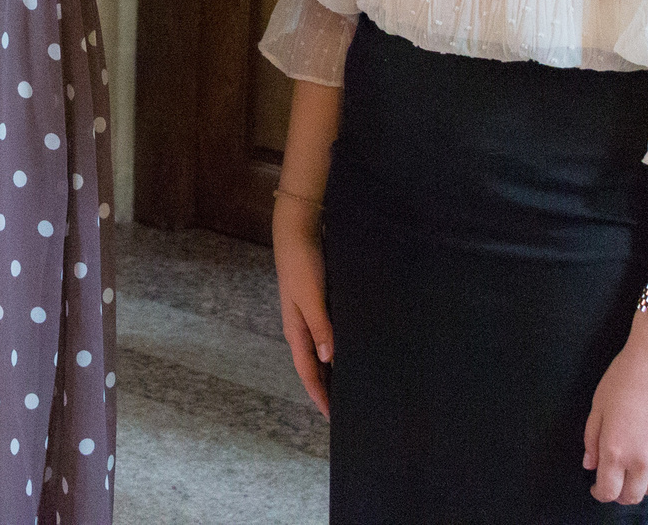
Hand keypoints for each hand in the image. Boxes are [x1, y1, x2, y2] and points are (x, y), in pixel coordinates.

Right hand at [272, 193, 332, 417]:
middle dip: (327, 388)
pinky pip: (329, 334)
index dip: (320, 395)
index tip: (334, 417)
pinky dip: (338, 348)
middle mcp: (301, 327)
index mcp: (295, 330)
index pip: (308, 372)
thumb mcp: (311, 297)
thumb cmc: (302, 264)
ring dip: (333, 369)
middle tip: (348, 407)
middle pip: (314, 366)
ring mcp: (310, 315)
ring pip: (322, 351)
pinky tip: (353, 350)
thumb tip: (330, 359)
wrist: (297, 230)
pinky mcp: (319, 303)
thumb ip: (321, 327)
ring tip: (353, 384)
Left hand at [584, 321, 647, 505]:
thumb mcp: (598, 404)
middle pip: (632, 496)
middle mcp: (643, 459)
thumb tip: (590, 464)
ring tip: (636, 469)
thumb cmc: (627, 376)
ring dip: (644, 484)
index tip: (597, 488)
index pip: (608, 491)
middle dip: (620, 493)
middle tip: (615, 480)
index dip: (599, 493)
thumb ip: (592, 439)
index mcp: (616, 450)